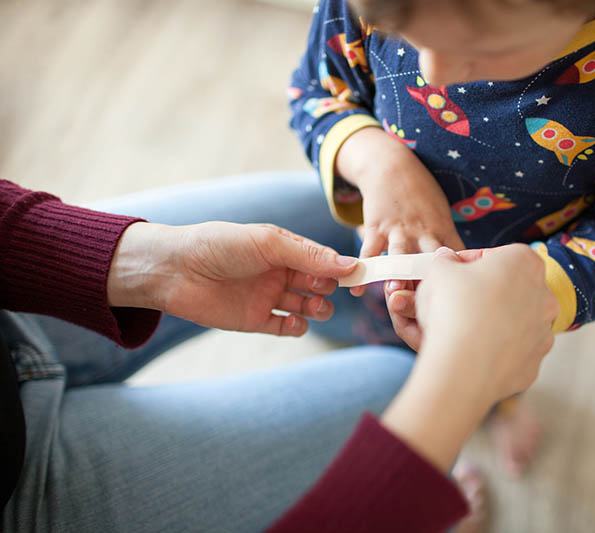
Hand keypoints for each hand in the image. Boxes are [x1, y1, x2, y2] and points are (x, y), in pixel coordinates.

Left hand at [107, 221, 357, 335]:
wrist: (175, 270)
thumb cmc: (220, 246)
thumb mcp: (269, 243)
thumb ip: (309, 256)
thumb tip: (350, 265)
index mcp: (284, 248)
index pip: (322, 259)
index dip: (341, 268)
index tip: (359, 276)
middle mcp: (278, 272)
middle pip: (318, 283)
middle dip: (330, 288)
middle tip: (329, 290)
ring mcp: (267, 296)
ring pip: (306, 306)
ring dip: (318, 308)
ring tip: (316, 308)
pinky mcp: (254, 319)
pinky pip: (285, 326)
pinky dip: (296, 327)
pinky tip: (295, 322)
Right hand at [335, 127, 464, 297]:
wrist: (392, 168)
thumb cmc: (422, 197)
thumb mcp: (443, 216)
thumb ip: (450, 245)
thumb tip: (463, 272)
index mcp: (444, 233)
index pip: (456, 259)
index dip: (460, 278)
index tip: (463, 297)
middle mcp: (423, 234)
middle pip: (429, 262)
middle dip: (430, 281)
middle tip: (431, 302)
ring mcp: (398, 232)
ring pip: (399, 256)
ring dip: (397, 274)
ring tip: (394, 292)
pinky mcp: (376, 229)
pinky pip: (368, 252)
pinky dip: (363, 270)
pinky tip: (357, 289)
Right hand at [381, 245, 558, 470]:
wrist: (462, 368)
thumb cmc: (453, 312)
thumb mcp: (438, 271)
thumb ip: (444, 260)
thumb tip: (445, 260)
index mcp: (525, 262)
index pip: (494, 256)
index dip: (467, 263)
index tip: (451, 272)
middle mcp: (543, 295)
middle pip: (508, 287)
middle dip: (483, 292)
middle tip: (454, 300)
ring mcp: (543, 331)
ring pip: (513, 320)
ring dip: (491, 321)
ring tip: (461, 328)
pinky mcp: (535, 361)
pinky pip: (512, 350)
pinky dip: (495, 349)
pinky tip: (472, 350)